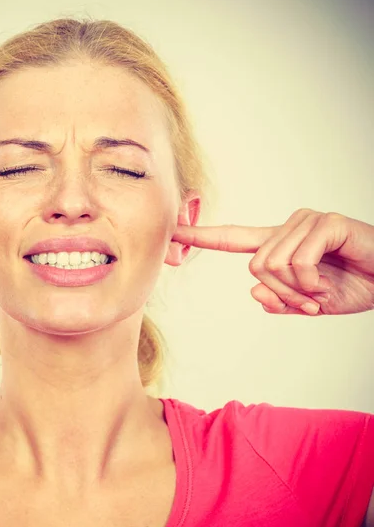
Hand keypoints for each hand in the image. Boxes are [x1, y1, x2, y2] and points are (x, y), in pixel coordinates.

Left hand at [171, 208, 373, 315]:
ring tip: (322, 290)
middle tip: (309, 299)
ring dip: (299, 291)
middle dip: (282, 293)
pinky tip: (329, 281)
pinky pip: (297, 262)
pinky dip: (312, 283)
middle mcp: (287, 228)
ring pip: (272, 266)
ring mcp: (305, 222)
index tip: (174, 232)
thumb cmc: (352, 286)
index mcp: (278, 245)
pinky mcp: (325, 223)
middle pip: (255, 267)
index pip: (233, 239)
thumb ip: (279, 301)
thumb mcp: (308, 303)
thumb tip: (254, 292)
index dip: (202, 236)